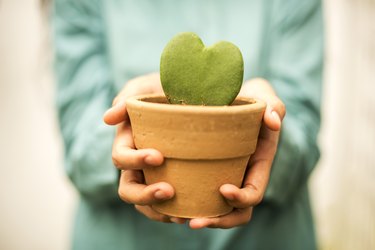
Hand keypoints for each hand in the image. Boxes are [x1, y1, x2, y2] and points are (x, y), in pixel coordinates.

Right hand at [103, 73, 185, 223]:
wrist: (188, 96)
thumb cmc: (162, 90)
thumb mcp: (144, 89)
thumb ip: (126, 100)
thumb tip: (107, 119)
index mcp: (128, 143)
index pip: (121, 158)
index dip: (135, 160)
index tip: (158, 156)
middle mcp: (137, 164)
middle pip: (128, 189)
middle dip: (145, 194)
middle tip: (168, 191)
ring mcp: (153, 175)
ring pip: (145, 203)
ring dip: (159, 211)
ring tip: (180, 216)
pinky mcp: (173, 181)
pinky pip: (166, 205)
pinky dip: (173, 213)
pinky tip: (189, 214)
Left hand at [189, 78, 285, 228]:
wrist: (227, 98)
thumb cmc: (248, 98)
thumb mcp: (263, 96)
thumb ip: (273, 105)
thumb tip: (272, 121)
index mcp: (257, 166)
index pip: (254, 193)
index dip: (241, 198)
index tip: (223, 190)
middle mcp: (240, 176)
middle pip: (234, 212)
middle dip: (218, 220)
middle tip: (194, 222)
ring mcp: (222, 176)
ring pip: (214, 209)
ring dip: (200, 218)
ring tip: (178, 219)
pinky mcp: (203, 171)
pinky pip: (197, 193)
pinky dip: (185, 202)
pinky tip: (166, 202)